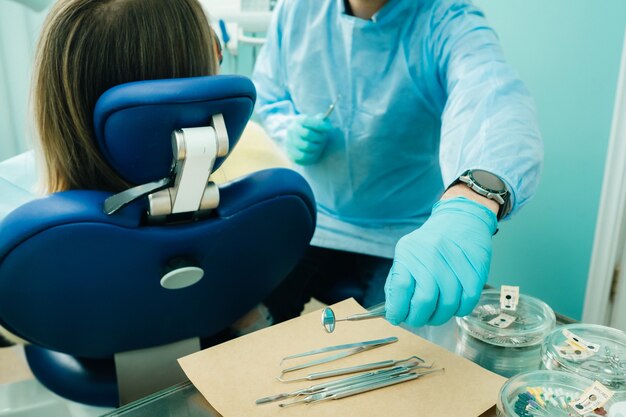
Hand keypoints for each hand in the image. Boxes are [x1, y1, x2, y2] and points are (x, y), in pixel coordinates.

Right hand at [285, 114, 331, 164]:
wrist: (304, 144)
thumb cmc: (315, 132)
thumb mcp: (319, 124)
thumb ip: (323, 121)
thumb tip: (326, 124)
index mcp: (299, 120)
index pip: (307, 120)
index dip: (319, 124)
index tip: (329, 128)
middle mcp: (292, 129)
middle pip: (308, 134)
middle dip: (319, 137)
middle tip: (324, 139)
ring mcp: (290, 142)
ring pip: (307, 146)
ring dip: (316, 147)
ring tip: (318, 146)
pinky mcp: (291, 153)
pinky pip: (304, 156)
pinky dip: (312, 155)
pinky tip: (313, 152)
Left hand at [384, 197, 497, 326]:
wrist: (460, 219)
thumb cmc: (430, 243)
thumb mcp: (406, 253)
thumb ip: (397, 280)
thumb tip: (394, 310)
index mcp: (409, 252)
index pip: (400, 288)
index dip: (397, 309)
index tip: (396, 318)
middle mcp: (431, 256)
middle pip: (424, 300)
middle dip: (418, 318)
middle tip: (417, 319)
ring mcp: (455, 263)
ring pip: (447, 306)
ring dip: (439, 317)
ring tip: (435, 313)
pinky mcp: (475, 271)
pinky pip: (466, 303)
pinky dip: (458, 311)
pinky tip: (452, 304)